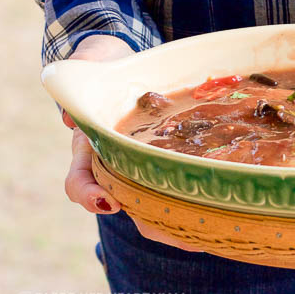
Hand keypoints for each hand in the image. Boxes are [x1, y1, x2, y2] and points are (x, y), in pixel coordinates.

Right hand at [62, 34, 201, 252]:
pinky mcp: (168, 159)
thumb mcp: (93, 60)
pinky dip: (196, 201)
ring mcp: (141, 164)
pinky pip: (178, 185)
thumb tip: (70, 117)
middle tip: (179, 234)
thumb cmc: (106, 63)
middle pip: (126, 204)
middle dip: (150, 222)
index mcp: (89, 145)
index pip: (80, 180)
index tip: (107, 201)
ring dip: (177, 222)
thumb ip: (81, 72)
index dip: (89, 194)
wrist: (125, 64)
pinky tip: (224, 212)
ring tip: (207, 233)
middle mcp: (114, 162)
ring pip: (154, 204)